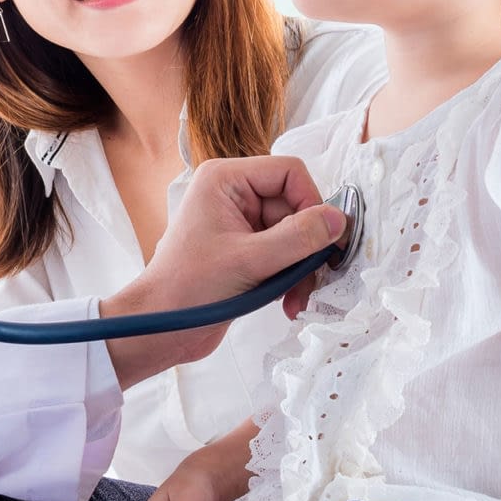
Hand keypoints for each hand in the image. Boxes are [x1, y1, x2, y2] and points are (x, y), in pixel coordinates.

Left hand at [105, 156, 342, 388]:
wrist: (161, 327)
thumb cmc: (188, 288)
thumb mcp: (250, 261)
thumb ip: (299, 238)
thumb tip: (338, 220)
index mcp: (225, 179)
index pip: (289, 172)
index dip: (311, 203)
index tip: (321, 238)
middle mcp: (233, 194)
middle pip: (295, 206)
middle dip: (305, 246)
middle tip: (311, 277)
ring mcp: (240, 223)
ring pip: (294, 234)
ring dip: (301, 268)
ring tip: (296, 297)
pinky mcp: (245, 250)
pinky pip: (284, 254)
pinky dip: (291, 277)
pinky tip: (288, 303)